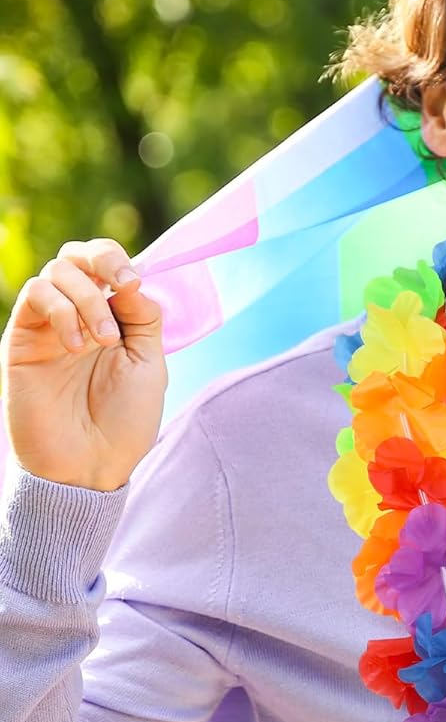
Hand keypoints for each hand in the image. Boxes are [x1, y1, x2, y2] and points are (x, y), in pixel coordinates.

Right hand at [2, 239, 165, 490]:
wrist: (90, 465)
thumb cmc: (123, 421)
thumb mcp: (148, 363)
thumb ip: (143, 317)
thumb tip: (132, 278)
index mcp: (112, 318)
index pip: (107, 265)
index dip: (119, 260)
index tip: (135, 282)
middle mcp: (78, 315)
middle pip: (76, 256)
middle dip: (102, 259)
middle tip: (121, 285)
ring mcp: (48, 326)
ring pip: (56, 272)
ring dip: (87, 298)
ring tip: (103, 341)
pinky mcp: (21, 341)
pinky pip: (34, 297)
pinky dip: (61, 310)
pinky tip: (77, 345)